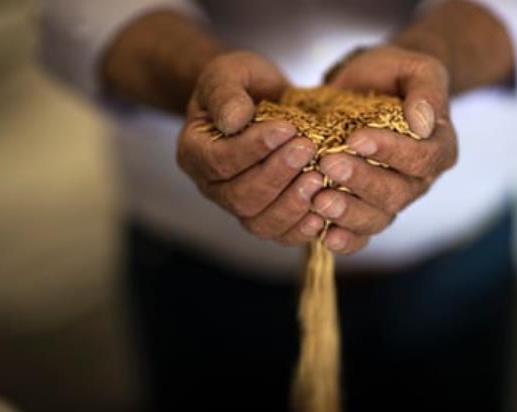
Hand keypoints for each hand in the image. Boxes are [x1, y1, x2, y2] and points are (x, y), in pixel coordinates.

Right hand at [177, 51, 326, 244]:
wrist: (263, 101)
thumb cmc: (243, 85)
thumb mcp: (230, 72)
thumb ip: (226, 92)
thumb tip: (234, 119)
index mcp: (194, 152)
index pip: (218, 161)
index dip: (253, 149)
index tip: (288, 129)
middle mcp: (211, 186)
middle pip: (240, 197)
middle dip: (277, 175)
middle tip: (308, 149)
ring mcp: (238, 206)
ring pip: (259, 222)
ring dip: (291, 203)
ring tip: (318, 179)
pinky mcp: (266, 216)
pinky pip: (279, 234)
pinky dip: (301, 228)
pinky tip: (323, 210)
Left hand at [318, 45, 457, 253]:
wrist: (368, 86)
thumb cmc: (394, 75)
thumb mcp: (416, 68)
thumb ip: (427, 90)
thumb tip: (423, 122)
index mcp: (439, 148)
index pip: (421, 158)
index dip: (390, 151)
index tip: (356, 138)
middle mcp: (419, 181)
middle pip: (396, 193)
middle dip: (361, 181)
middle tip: (328, 164)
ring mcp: (392, 199)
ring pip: (377, 218)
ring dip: (348, 213)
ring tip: (319, 201)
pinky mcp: (366, 210)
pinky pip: (361, 235)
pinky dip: (344, 239)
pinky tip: (324, 235)